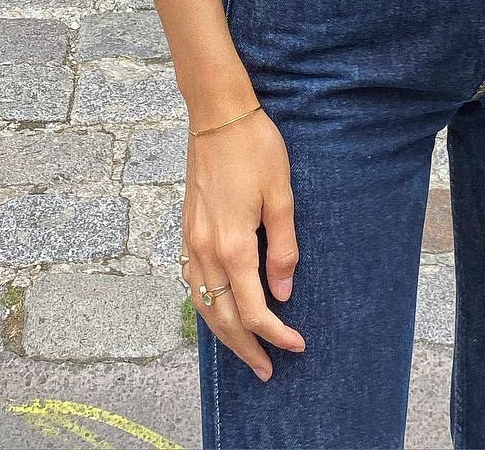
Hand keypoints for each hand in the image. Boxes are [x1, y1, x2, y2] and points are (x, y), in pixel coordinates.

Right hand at [182, 109, 305, 381]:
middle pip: (224, 317)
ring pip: (204, 304)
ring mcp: (192, 240)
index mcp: (233, 245)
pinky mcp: (187, 229)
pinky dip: (206, 307)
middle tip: (268, 370)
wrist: (217, 115)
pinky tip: (219, 310)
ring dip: (224, 333)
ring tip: (245, 352)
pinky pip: (193, 283)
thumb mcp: (281, 195)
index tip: (298, 345)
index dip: (276, 333)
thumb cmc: (255, 148)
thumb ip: (283, 247)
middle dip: (246, 348)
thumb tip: (283, 292)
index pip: (255, 309)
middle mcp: (206, 250)